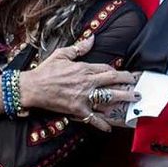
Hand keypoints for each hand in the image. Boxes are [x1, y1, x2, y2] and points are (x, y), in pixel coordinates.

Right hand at [18, 36, 138, 123]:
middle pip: (112, 80)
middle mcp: (87, 82)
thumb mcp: (62, 54)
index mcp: (84, 68)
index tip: (123, 75)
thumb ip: (79, 48)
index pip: (107, 69)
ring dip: (123, 99)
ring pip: (108, 98)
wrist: (31, 88)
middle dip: (127, 82)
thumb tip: (92, 39)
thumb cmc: (45, 71)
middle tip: (136, 85)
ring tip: (134, 99)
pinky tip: (110, 128)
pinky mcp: (78, 109)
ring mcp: (83, 97)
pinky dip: (102, 124)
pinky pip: (93, 118)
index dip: (117, 72)